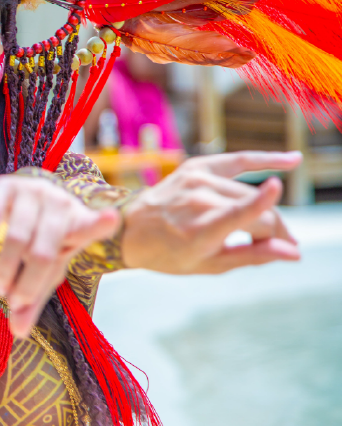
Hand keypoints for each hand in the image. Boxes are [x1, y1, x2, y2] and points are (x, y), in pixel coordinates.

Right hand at [0, 175, 118, 337]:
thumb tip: (18, 333)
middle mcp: (59, 205)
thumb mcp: (43, 269)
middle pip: (44, 253)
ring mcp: (33, 192)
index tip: (111, 218)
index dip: (100, 225)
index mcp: (77, 225)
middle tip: (15, 302)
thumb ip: (34, 298)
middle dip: (27, 285)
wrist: (15, 201)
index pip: (90, 228)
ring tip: (0, 287)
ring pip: (18, 237)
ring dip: (6, 269)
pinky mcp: (7, 185)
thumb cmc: (37, 240)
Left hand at [122, 151, 301, 273]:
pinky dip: (265, 160)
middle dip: (274, 231)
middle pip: (257, 211)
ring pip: (250, 193)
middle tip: (277, 247)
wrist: (131, 229)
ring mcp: (196, 179)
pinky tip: (292, 160)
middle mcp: (196, 200)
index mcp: (197, 230)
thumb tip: (294, 253)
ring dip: (266, 212)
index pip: (236, 215)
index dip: (262, 210)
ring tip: (261, 232)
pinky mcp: (196, 165)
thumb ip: (252, 256)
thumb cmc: (170, 253)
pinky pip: (238, 161)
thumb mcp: (209, 265)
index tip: (281, 201)